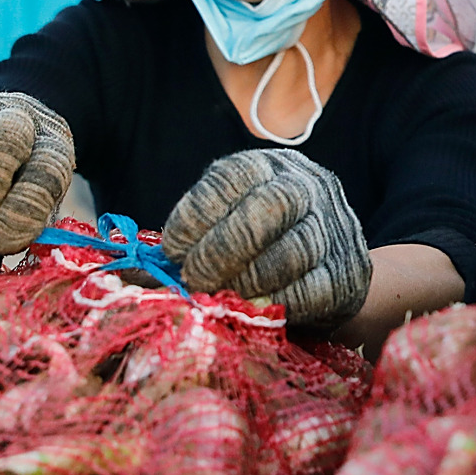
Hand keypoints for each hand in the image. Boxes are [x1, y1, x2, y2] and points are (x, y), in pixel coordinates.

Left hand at [161, 148, 371, 329]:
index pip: (235, 176)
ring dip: (248, 279)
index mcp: (270, 165)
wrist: (327, 264)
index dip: (198, 212)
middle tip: (194, 278)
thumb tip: (123, 274)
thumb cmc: (255, 245)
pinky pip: (315, 289)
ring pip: (295, 249)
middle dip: (225, 247)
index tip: (173, 246)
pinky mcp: (351, 272)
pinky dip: (278, 303)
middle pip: (272, 205)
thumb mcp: (220, 223)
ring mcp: (336, 227)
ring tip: (221, 297)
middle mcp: (309, 186)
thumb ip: (183, 243)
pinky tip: (255, 309)